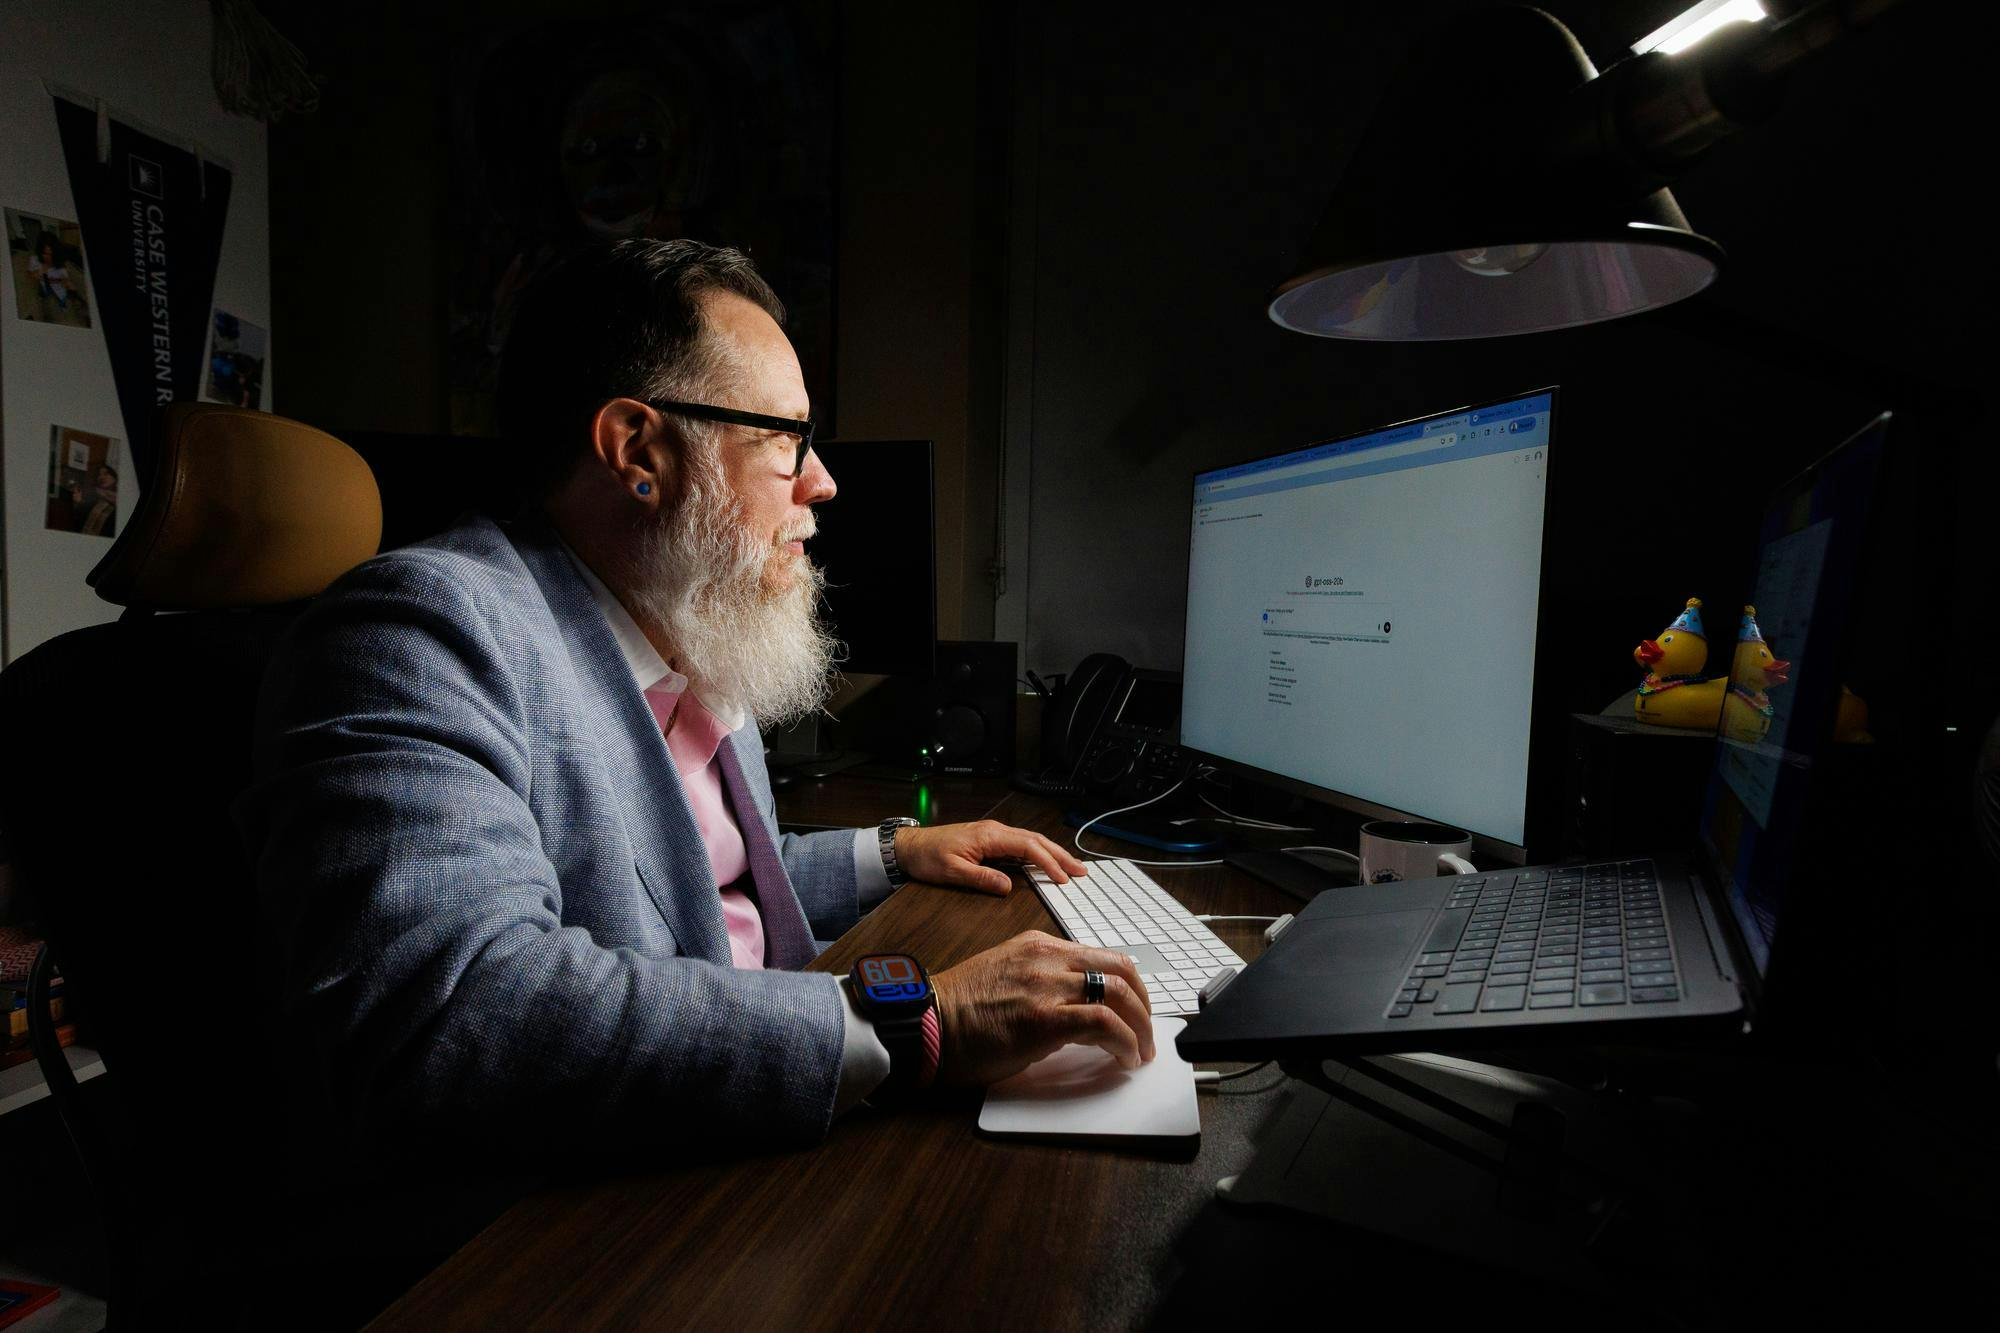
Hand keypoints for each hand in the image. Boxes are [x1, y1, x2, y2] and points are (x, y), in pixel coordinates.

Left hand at [895, 819, 1088, 895]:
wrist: (910, 846)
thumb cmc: (928, 856)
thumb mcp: (953, 872)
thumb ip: (982, 879)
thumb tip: (1008, 887)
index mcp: (990, 836)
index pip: (1028, 848)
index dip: (1049, 863)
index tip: (1064, 878)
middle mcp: (995, 831)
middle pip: (1036, 841)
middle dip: (1060, 855)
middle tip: (1081, 871)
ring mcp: (993, 834)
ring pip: (1030, 841)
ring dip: (1052, 853)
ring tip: (1071, 867)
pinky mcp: (989, 840)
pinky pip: (1020, 845)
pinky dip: (1038, 853)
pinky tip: (1045, 862)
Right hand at [930, 930, 1153, 1085]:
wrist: (927, 1023)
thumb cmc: (959, 1011)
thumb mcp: (1007, 976)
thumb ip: (1043, 981)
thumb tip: (1078, 1011)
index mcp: (1038, 944)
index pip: (1101, 956)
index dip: (1128, 986)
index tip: (1135, 1011)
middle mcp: (1047, 957)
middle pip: (1120, 969)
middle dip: (1144, 1004)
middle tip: (1147, 1032)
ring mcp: (1046, 985)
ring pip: (1117, 993)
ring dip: (1140, 1027)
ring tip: (1141, 1051)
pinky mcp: (1044, 1018)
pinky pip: (1103, 1022)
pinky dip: (1124, 1042)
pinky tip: (1125, 1058)